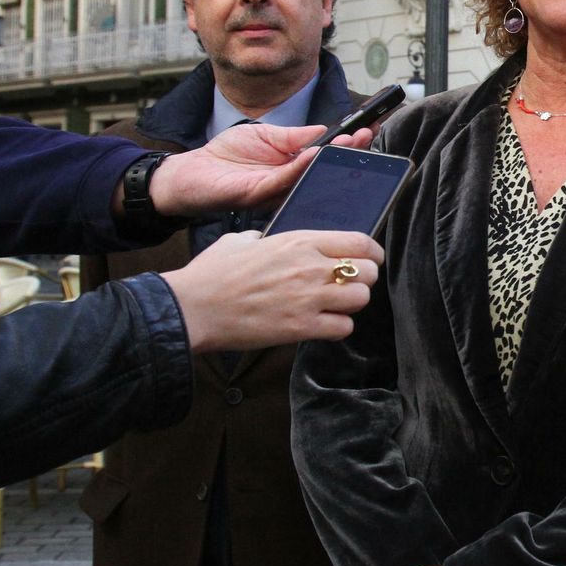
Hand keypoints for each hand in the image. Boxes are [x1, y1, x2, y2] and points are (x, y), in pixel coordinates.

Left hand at [137, 123, 374, 216]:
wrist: (189, 173)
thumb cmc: (224, 155)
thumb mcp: (264, 134)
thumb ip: (294, 135)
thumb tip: (324, 130)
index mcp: (293, 165)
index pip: (329, 153)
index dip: (349, 141)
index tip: (370, 125)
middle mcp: (290, 181)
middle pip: (329, 168)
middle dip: (352, 151)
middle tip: (368, 135)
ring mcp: (277, 191)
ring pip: (312, 176)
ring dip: (334, 158)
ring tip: (351, 141)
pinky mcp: (260, 195)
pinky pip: (286, 180)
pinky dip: (302, 165)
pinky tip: (315, 152)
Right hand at [162, 230, 381, 351]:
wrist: (193, 307)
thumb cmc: (212, 274)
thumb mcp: (241, 240)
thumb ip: (264, 237)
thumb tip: (266, 240)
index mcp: (300, 241)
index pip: (360, 241)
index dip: (372, 252)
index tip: (370, 259)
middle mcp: (310, 266)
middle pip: (368, 271)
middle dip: (364, 280)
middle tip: (348, 286)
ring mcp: (308, 297)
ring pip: (361, 299)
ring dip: (352, 305)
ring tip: (334, 307)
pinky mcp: (302, 327)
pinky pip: (343, 328)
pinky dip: (338, 328)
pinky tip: (322, 325)